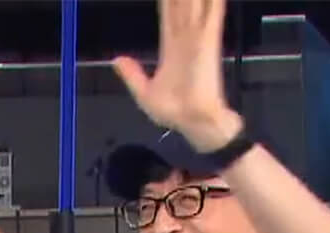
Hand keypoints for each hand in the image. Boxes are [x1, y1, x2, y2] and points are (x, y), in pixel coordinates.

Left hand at [109, 0, 242, 151]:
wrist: (193, 123)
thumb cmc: (174, 112)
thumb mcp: (144, 93)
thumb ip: (132, 75)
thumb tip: (117, 59)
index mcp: (171, 47)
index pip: (168, 14)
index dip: (166, 0)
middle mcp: (186, 38)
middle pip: (182, 3)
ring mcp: (197, 38)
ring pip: (196, 3)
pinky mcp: (207, 42)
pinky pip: (211, 14)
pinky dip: (212, 3)